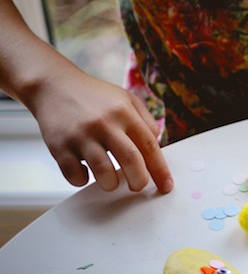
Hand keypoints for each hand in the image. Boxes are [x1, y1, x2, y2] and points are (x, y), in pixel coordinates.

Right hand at [25, 68, 172, 192]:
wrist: (54, 87)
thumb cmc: (94, 97)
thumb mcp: (126, 99)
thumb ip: (145, 120)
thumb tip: (156, 144)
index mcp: (124, 113)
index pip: (149, 146)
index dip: (160, 170)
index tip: (166, 186)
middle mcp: (104, 124)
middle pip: (130, 160)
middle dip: (139, 181)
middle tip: (138, 186)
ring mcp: (81, 136)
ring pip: (103, 172)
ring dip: (111, 184)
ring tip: (111, 182)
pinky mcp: (59, 147)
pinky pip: (75, 175)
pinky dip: (83, 181)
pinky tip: (86, 173)